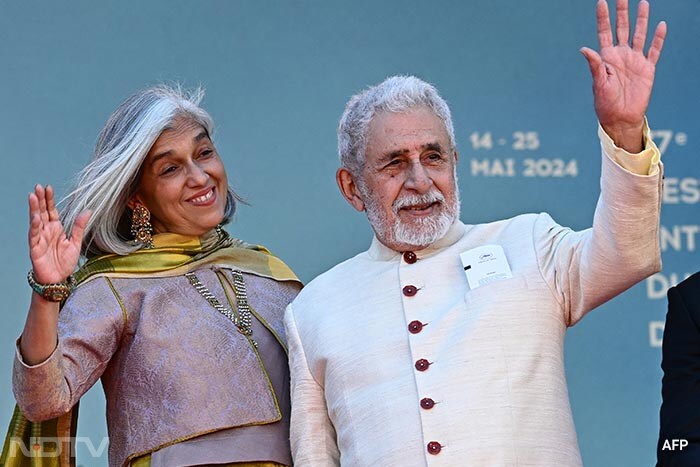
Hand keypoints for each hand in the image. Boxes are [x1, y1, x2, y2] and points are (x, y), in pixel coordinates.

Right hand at [28, 184, 90, 284]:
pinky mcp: (35, 248)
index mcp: (56, 229)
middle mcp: (46, 232)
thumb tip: (88, 210)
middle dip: (40, 200)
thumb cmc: (65, 263)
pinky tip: (35, 217)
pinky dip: (34, 226)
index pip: (51, 211)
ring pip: (35, 221)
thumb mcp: (75, 242)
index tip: (49, 187)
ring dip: (34, 209)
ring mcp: (40, 239)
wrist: (58, 280)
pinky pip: (34, 235)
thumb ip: (79, 226)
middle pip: (42, 212)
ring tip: (33, 196)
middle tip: (38, 186)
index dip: (49, 199)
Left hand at [581, 0, 666, 152]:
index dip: (603, 18)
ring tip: (643, 3)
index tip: (601, 2)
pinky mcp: (647, 69)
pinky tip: (661, 26)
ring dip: (641, 20)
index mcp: (606, 58)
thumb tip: (584, 49)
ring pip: (639, 35)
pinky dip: (658, 38)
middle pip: (622, 29)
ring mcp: (634, 61)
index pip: (604, 32)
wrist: (620, 118)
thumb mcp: (598, 84)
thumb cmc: (605, 104)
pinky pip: (654, 50)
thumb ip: (595, 65)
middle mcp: (620, 56)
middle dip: (622, 12)